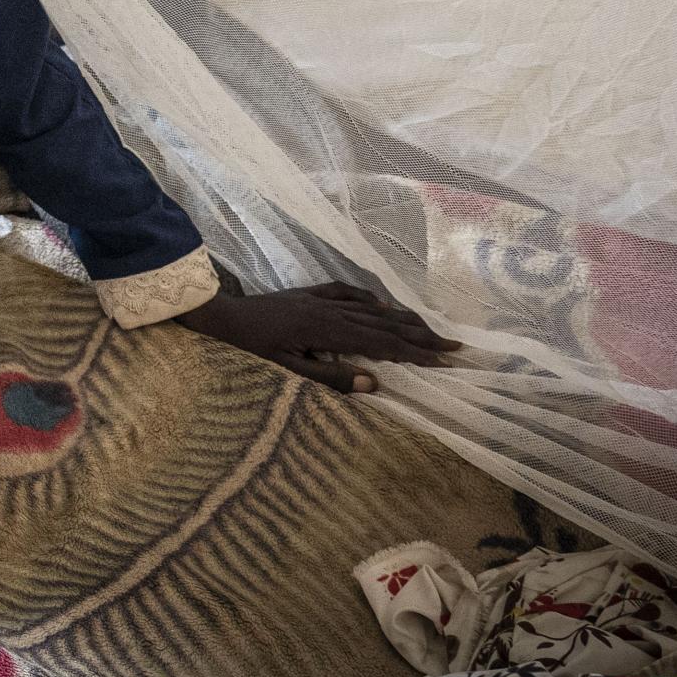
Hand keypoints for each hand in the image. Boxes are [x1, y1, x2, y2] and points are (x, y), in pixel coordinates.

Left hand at [177, 282, 458, 394]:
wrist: (221, 317)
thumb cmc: (251, 349)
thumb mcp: (288, 370)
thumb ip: (331, 377)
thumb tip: (374, 383)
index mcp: (329, 331)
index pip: (383, 344)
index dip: (416, 353)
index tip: (445, 361)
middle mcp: (331, 311)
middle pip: (386, 324)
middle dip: (422, 336)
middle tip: (454, 346)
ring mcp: (321, 299)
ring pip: (372, 309)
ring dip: (404, 319)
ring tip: (431, 328)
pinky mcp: (310, 294)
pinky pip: (348, 293)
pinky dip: (371, 300)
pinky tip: (384, 306)